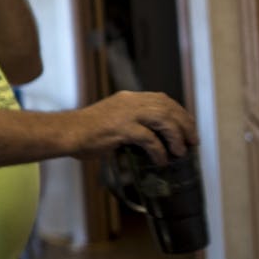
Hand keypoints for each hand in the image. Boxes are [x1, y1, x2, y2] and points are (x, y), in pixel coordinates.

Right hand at [72, 90, 197, 162]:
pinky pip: (149, 139)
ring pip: (163, 119)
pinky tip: (161, 160)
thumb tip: (152, 140)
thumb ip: (132, 124)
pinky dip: (159, 150)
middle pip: (168, 108)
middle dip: (185, 125)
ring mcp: (125, 114)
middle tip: (193, 142)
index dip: (180, 113)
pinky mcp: (121, 129)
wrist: (66, 133)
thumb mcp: (113, 120)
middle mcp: (130, 102)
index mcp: (128, 98)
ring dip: (176, 136)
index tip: (189, 128)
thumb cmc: (86, 132)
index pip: (163, 100)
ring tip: (180, 151)